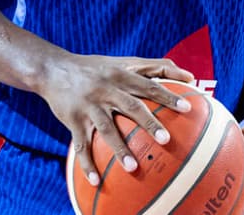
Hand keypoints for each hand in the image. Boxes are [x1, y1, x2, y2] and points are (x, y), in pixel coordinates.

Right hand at [41, 53, 193, 185]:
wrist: (53, 69)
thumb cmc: (96, 67)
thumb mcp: (123, 61)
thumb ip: (156, 66)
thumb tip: (190, 77)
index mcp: (121, 74)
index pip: (148, 86)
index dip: (168, 96)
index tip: (187, 108)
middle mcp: (106, 89)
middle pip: (131, 107)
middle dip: (149, 123)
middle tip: (167, 140)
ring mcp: (89, 106)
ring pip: (107, 129)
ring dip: (120, 150)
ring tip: (134, 168)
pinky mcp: (73, 120)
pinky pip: (81, 145)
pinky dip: (87, 164)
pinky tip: (96, 181)